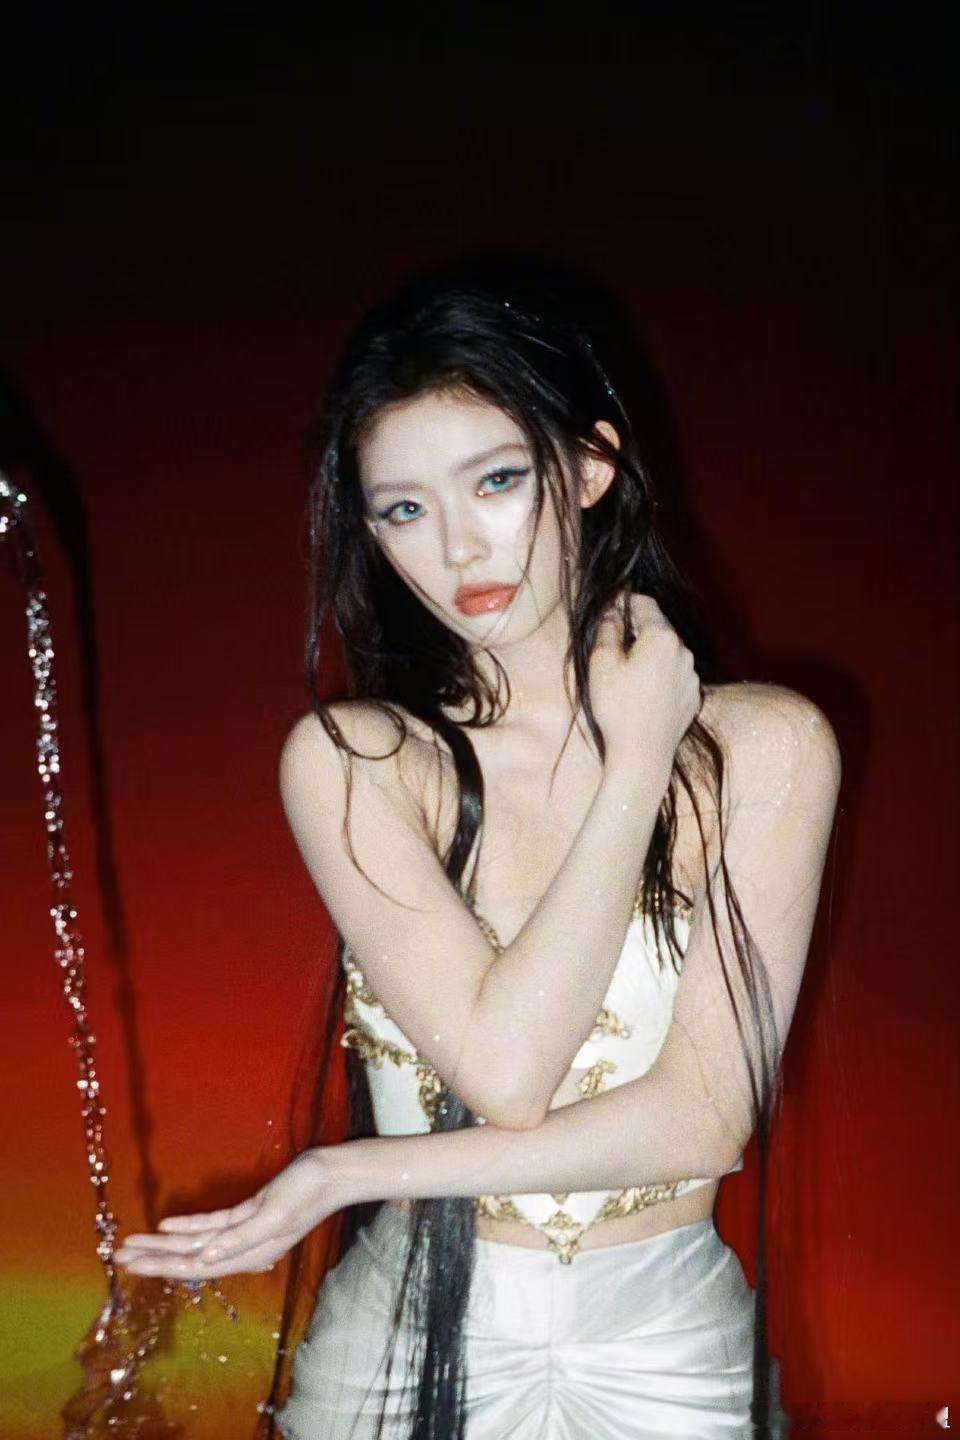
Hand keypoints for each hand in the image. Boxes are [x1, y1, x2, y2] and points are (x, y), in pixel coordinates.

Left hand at [113, 1149, 343, 1280]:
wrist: (333, 1174)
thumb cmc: (307, 1193)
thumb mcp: (275, 1216)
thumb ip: (241, 1240)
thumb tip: (206, 1258)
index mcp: (249, 1254)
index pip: (195, 1266)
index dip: (161, 1266)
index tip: (132, 1265)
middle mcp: (243, 1249)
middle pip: (190, 1257)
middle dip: (155, 1257)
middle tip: (120, 1257)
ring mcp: (245, 1233)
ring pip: (197, 1242)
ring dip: (165, 1242)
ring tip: (136, 1242)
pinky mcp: (249, 1213)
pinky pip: (212, 1224)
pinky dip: (189, 1225)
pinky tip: (168, 1224)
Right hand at [589, 592, 701, 775]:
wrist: (643, 755)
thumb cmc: (618, 708)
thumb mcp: (602, 663)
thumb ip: (608, 630)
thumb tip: (613, 613)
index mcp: (661, 637)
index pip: (644, 604)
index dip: (624, 600)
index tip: (610, 604)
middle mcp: (683, 651)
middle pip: (659, 627)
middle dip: (638, 626)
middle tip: (614, 634)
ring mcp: (691, 676)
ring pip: (668, 652)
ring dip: (650, 652)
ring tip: (628, 667)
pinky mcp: (692, 697)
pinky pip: (675, 675)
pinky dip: (660, 674)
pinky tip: (643, 690)